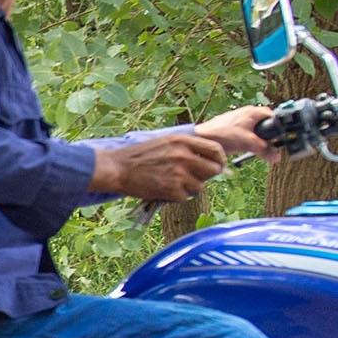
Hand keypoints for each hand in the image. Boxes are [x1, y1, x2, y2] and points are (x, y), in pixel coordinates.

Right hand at [89, 129, 231, 202]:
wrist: (117, 167)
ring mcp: (179, 173)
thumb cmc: (139, 155)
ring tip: (174, 184)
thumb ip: (186, 147)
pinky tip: (164, 190)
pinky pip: (186, 197)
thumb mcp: (164, 141)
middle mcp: (184, 156)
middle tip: (196, 178)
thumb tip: (207, 158)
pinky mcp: (172, 190)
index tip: (218, 165)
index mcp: (183, 141)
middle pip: (213, 170)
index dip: (220, 159)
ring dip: (190, 188)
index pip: (215, 150)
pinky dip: (177, 196)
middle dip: (207, 176)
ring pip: (200, 186)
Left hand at [194, 104, 274, 160]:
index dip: (277, 128)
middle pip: (264, 124)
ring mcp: (239, 121)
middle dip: (268, 136)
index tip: (279, 140)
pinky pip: (246, 134)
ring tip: (258, 150)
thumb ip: (264, 149)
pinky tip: (246, 149)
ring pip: (255, 130)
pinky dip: (249, 142)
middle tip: (270, 147)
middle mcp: (247, 114)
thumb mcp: (248, 143)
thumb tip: (276, 157)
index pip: (272, 116)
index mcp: (252, 112)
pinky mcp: (232, 129)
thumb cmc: (223, 135)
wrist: (202, 138)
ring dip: (258, 140)